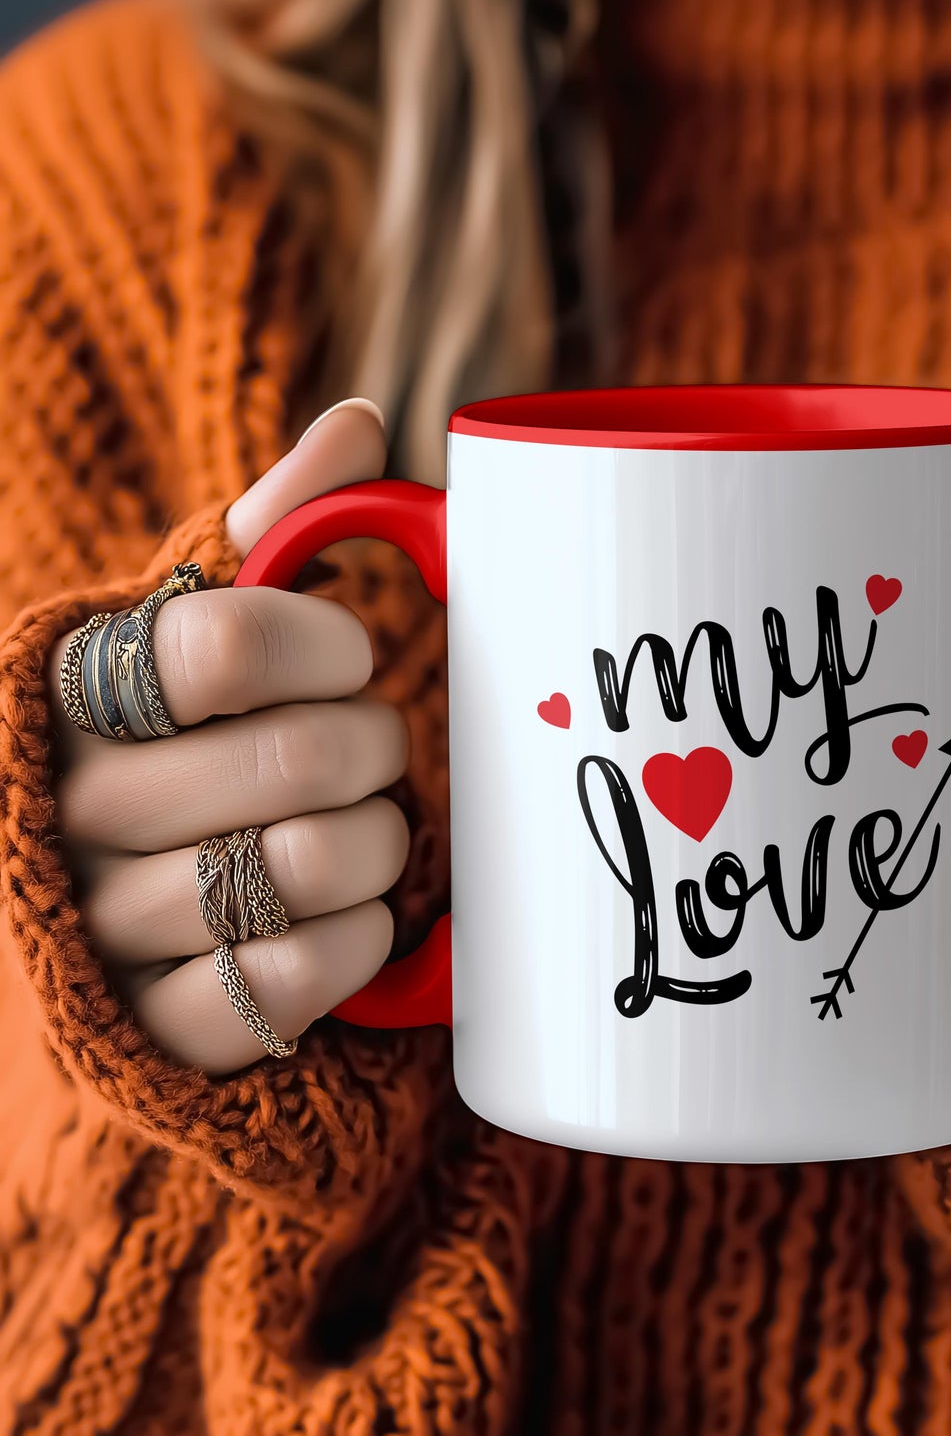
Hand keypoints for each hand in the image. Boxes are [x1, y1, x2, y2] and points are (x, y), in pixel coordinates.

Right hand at [46, 399, 409, 1074]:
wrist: (107, 905)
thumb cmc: (180, 740)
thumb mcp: (199, 624)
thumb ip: (272, 527)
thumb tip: (361, 422)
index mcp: (75, 687)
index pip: (228, 644)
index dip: (330, 644)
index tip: (347, 653)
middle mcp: (70, 805)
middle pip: (305, 755)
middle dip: (378, 744)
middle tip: (369, 750)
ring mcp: (105, 926)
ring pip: (321, 863)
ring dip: (382, 840)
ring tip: (357, 827)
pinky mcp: (158, 1028)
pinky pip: (310, 975)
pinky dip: (362, 934)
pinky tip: (339, 911)